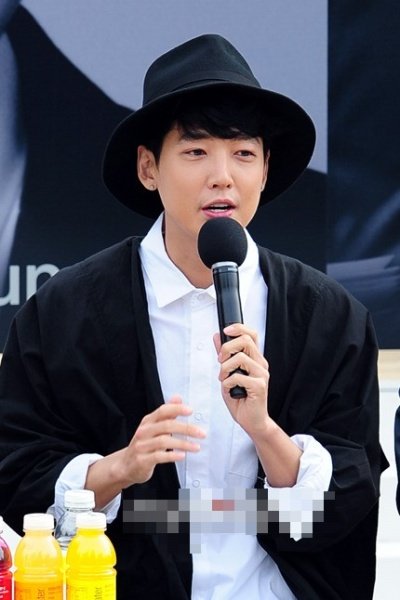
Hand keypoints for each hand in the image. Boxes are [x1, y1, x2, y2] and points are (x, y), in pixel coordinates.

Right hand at [117, 396, 205, 485]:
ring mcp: (142, 446)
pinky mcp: (142, 460)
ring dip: (183, 443)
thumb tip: (178, 398)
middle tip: (201, 433)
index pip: (162, 411)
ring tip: (196, 447)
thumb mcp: (153, 427)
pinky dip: (172, 455)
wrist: (125, 466)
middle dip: (186, 428)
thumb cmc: (144, 444)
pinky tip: (182, 455)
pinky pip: (159, 456)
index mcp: (148, 421)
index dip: (176, 409)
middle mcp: (144, 432)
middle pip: (166, 425)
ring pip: (164, 441)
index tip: (191, 410)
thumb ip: (167, 414)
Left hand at [214, 323, 270, 438]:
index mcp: (254, 359)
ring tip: (223, 379)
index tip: (225, 330)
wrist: (251, 421)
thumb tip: (217, 336)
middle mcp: (260, 364)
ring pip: (241, 358)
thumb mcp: (226, 374)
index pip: (251, 334)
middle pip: (246, 340)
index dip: (239, 328)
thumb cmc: (240, 399)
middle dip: (227, 347)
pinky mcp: (260, 386)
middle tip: (220, 360)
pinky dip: (227, 383)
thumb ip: (223, 355)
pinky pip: (238, 377)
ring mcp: (262, 374)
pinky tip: (229, 389)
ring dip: (225, 368)